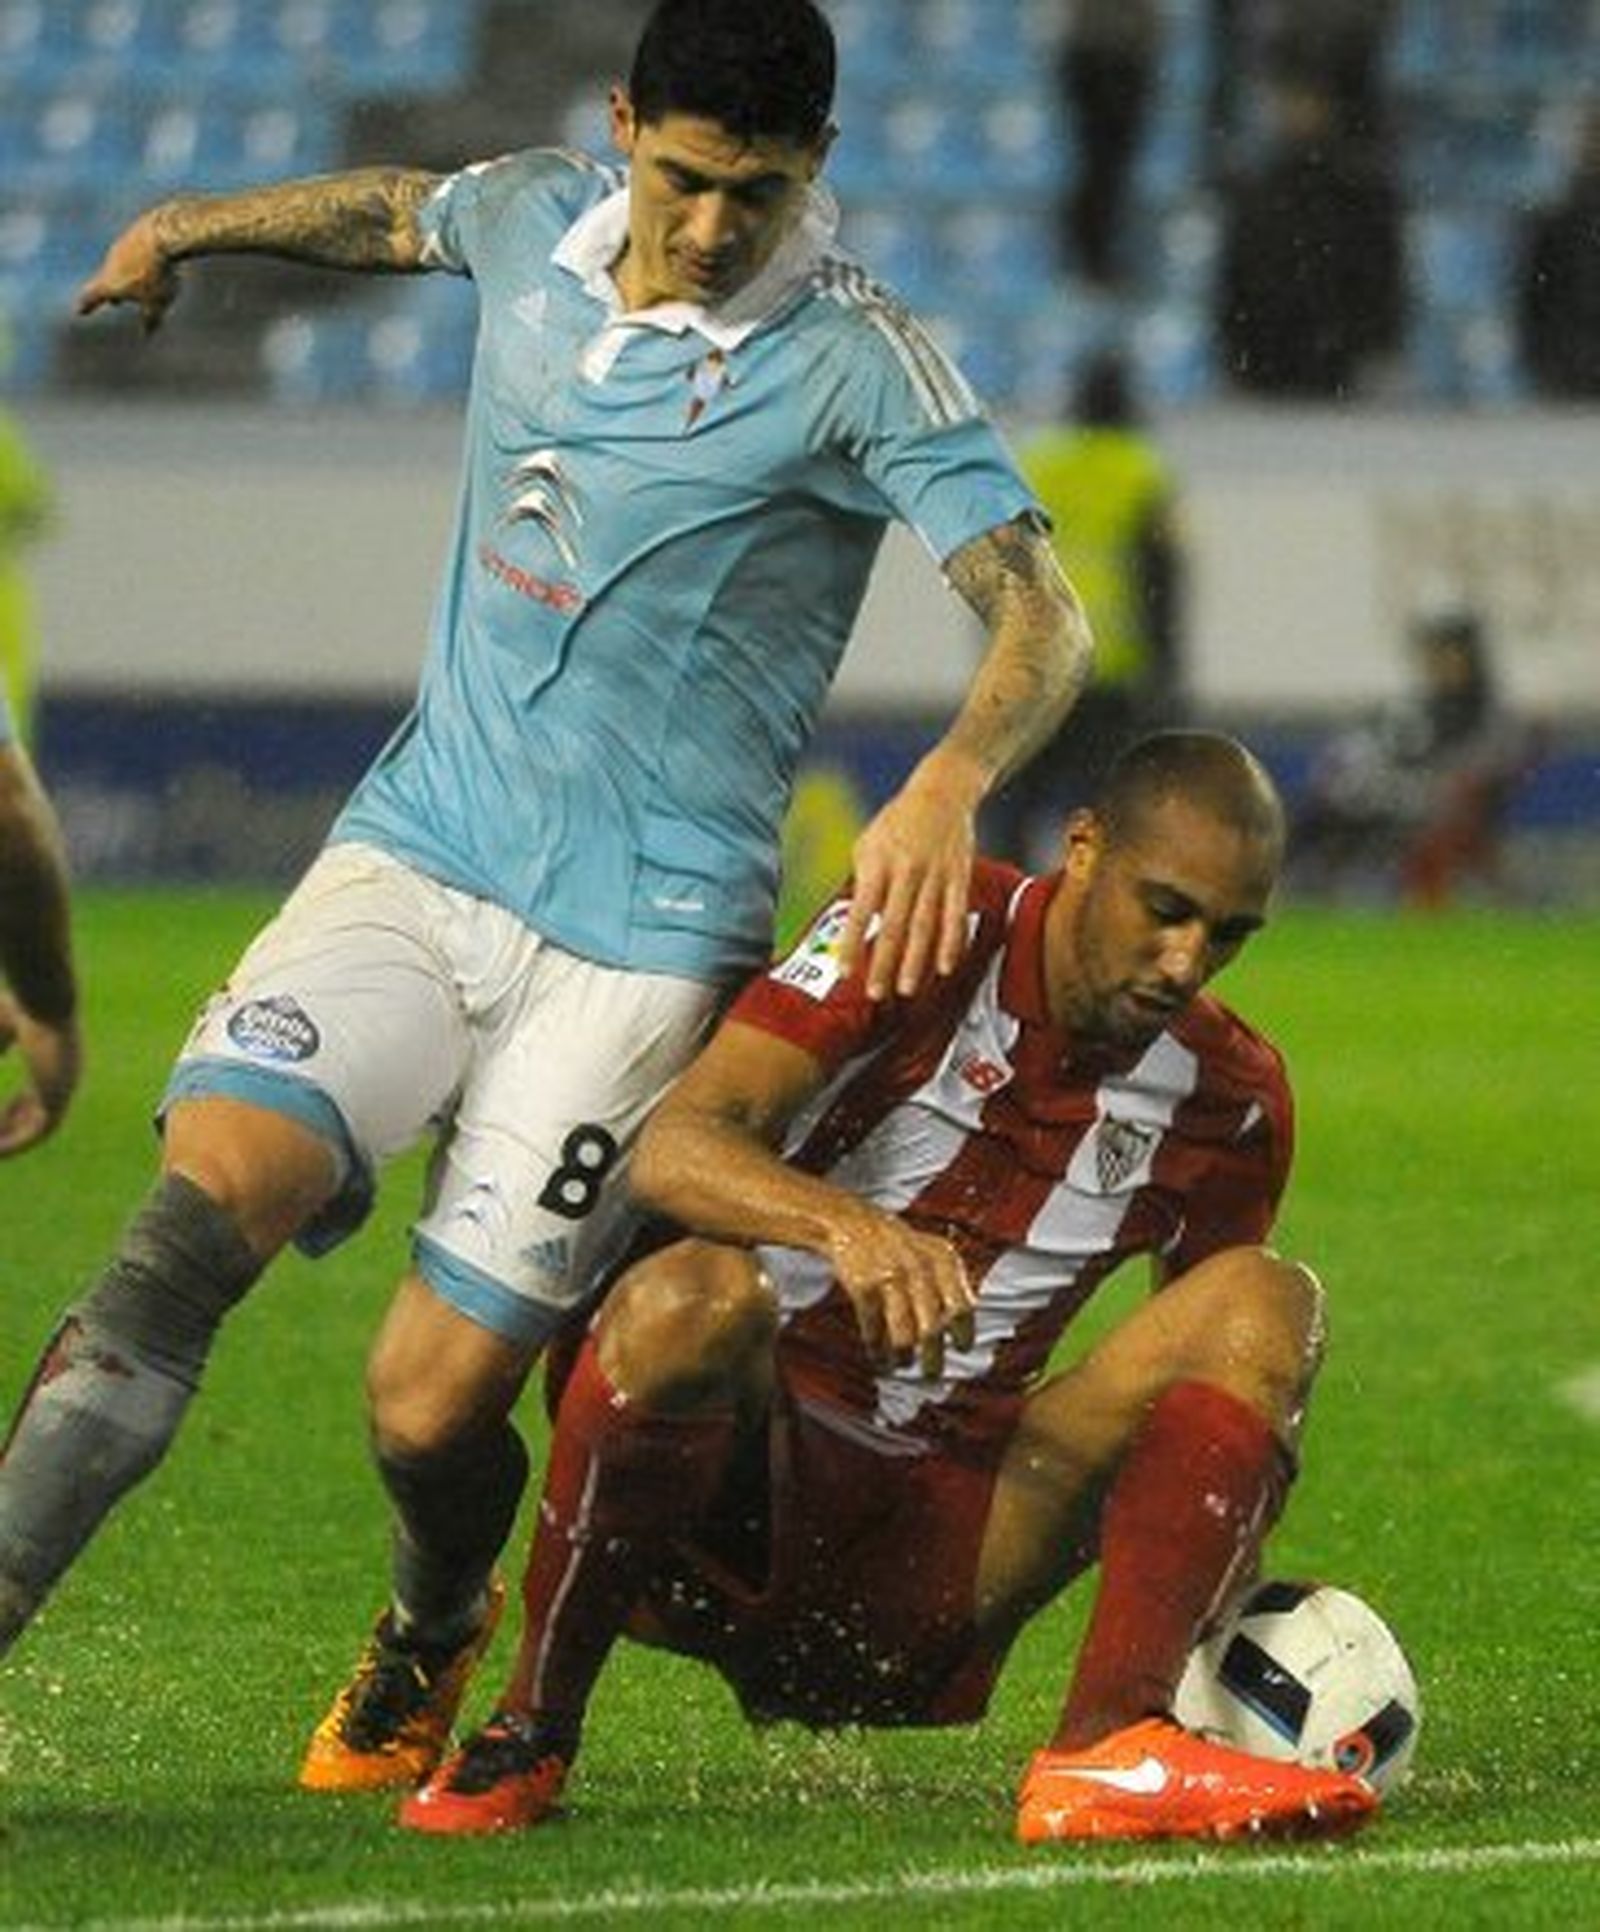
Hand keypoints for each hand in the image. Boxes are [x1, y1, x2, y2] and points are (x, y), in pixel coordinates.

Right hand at [0, 993, 81, 1155]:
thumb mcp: (5, 1025)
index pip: (42, 1096)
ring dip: (12, 1140)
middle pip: (42, 1115)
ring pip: (38, 1129)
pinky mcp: (59, 1097)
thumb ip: (2, 1042)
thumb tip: (1, 1052)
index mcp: (59, 1064)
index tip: (1, 1114)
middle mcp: (66, 1080)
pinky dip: (16, 1142)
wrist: (47, 1003)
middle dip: (15, 1127)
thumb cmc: (24, 1008)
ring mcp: (65, 1090)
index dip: (20, 1109)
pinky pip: (38, 1132)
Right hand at [77, 212, 180, 333]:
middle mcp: (110, 264)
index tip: (80, 311)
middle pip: (107, 280)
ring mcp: (122, 247)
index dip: (87, 305)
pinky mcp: (136, 234)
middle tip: (115, 302)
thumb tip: (146, 334)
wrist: (163, 235)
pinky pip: (138, 252)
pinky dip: (142, 262)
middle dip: (112, 292)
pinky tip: (154, 262)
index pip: (91, 297)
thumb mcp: (157, 304)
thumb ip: (151, 320)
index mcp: (108, 283)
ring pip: (122, 265)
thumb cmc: (157, 275)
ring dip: (127, 276)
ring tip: (135, 283)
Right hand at [827, 1205, 976, 1379]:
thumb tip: (967, 1331)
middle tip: (933, 1375)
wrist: (854, 1223)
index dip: (963, 1331)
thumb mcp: (932, 1253)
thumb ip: (953, 1285)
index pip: (961, 1306)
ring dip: (903, 1357)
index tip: (962, 1348)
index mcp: (942, 1260)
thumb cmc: (900, 1247)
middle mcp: (920, 1269)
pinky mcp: (864, 1285)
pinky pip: (873, 1327)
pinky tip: (877, 1355)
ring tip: (901, 1365)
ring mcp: (891, 1277)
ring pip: (902, 1334)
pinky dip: (876, 1346)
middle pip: (932, 1328)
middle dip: (933, 1357)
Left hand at [835, 749, 982, 1002]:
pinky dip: (951, 943)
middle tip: (877, 994)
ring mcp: (936, 875)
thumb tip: (857, 922)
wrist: (942, 791)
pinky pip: (955, 915)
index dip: (853, 943)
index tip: (845, 972)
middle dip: (884, 963)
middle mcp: (906, 870)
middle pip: (894, 925)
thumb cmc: (896, 822)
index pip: (861, 911)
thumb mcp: (867, 843)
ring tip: (907, 990)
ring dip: (916, 961)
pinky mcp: (959, 877)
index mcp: (878, 862)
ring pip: (925, 926)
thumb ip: (862, 881)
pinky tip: (946, 968)